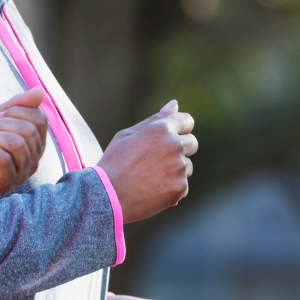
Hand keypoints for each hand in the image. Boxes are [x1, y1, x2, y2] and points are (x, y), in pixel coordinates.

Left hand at [0, 88, 48, 206]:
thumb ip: (17, 105)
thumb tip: (40, 91)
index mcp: (34, 144)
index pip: (40, 119)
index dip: (16, 111)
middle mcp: (33, 160)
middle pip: (29, 131)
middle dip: (3, 124)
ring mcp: (20, 174)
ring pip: (16, 144)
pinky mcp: (4, 183)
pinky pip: (3, 159)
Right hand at [95, 100, 197, 222]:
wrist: (107, 195)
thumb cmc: (114, 162)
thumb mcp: (128, 135)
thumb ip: (154, 119)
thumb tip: (174, 104)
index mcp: (161, 129)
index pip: (187, 121)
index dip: (179, 128)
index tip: (169, 137)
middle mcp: (174, 145)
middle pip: (192, 143)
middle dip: (179, 149)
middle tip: (155, 160)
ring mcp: (179, 167)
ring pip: (187, 166)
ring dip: (175, 170)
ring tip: (150, 177)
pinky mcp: (180, 187)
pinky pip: (183, 185)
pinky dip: (171, 188)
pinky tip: (152, 190)